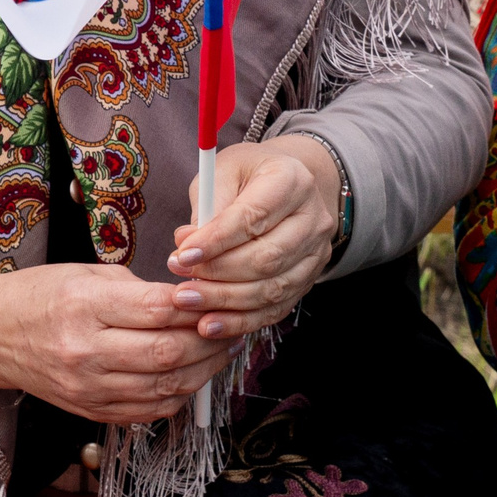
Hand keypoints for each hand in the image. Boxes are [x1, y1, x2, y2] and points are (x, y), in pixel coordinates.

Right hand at [0, 262, 233, 424]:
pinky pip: (153, 410)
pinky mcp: (93, 411)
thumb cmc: (39, 296)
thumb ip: (138, 289)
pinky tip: (190, 375)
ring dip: (204, 369)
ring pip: (168, 385)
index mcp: (82, 304)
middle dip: (210, 339)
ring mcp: (89, 387)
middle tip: (228, 326)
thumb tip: (191, 302)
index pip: (157, 309)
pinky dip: (180, 393)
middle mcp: (85, 350)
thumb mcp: (84, 274)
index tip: (215, 297)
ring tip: (219, 351)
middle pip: (169, 351)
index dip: (196, 305)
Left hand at [165, 137, 339, 341]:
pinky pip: (276, 307)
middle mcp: (313, 219)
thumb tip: (187, 244)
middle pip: (266, 258)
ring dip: (225, 301)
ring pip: (272, 288)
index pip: (253, 217)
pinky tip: (211, 324)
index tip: (182, 254)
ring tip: (187, 301)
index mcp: (291, 181)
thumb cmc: (246, 175)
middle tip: (179, 279)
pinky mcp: (308, 279)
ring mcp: (316, 253)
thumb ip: (207, 205)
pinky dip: (241, 320)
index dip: (216, 241)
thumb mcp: (222, 172)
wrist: (286, 187)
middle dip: (218, 274)